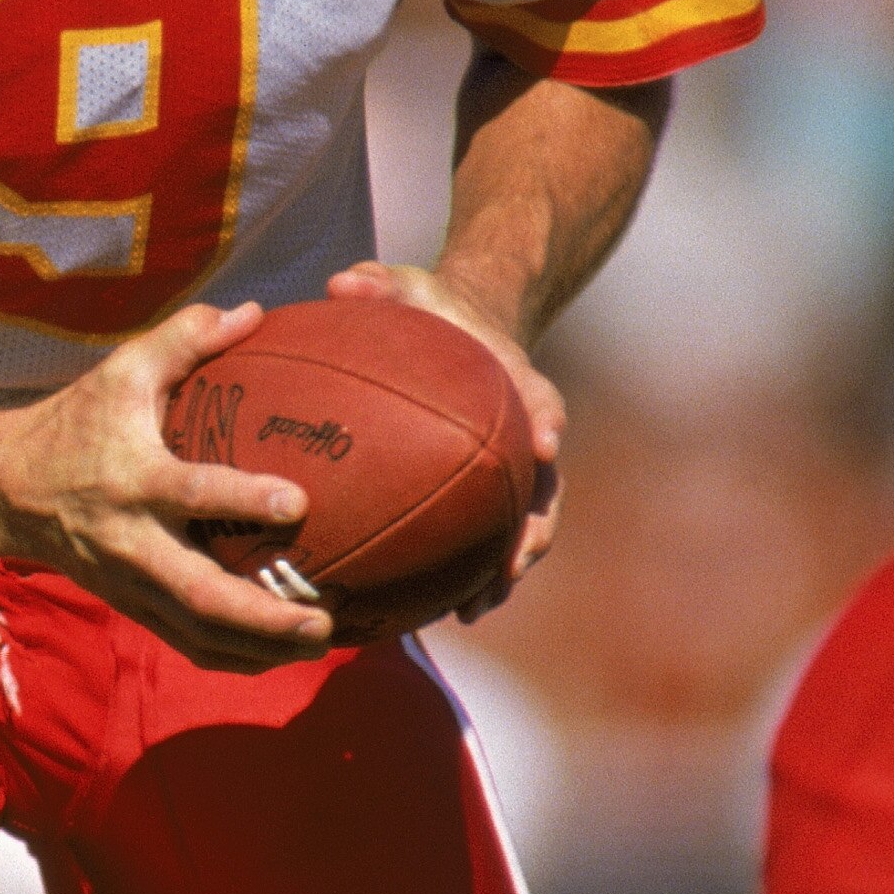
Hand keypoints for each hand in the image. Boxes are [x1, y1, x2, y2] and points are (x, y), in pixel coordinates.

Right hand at [0, 300, 332, 673]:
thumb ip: (185, 339)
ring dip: (260, 648)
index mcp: (134, 480)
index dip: (244, 500)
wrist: (6, 491)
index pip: (192, 495)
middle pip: (200, 595)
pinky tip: (282, 654)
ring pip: (199, 634)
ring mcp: (132, 584)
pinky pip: (188, 645)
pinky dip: (236, 658)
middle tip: (322, 620)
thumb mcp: (121, 372)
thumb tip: (254, 311)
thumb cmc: (74, 425)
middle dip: (264, 616)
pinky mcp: (133, 607)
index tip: (300, 502)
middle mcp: (133, 543)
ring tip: (320, 643)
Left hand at [326, 259, 562, 612]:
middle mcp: (525, 434)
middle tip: (508, 569)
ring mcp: (512, 469)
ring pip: (521, 527)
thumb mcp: (406, 286)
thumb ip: (379, 283)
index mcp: (516, 383)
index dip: (546, 420)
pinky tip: (435, 610)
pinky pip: (484, 538)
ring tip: (471, 611)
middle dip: (530, 532)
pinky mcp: (489, 492)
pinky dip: (467, 573)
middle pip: (544, 490)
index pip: (541, 401)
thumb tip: (344, 282)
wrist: (462, 326)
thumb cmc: (431, 310)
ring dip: (501, 571)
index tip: (549, 445)